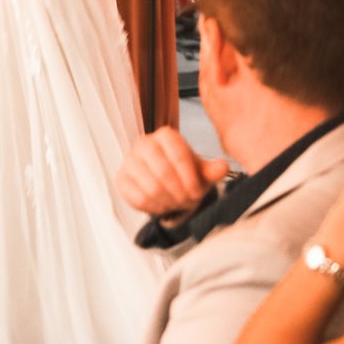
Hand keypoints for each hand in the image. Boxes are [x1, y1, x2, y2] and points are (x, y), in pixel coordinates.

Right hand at [115, 127, 229, 218]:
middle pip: (162, 171)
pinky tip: (162, 206)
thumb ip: (212, 170)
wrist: (167, 184)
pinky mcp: (121, 178)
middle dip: (178, 192)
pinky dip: (154, 207)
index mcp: (165, 136)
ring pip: (150, 186)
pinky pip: (137, 197)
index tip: (197, 192)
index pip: (177, 154)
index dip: (189, 177)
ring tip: (176, 203)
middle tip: (187, 201)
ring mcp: (129, 160)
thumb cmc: (185, 175)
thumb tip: (222, 167)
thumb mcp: (201, 172)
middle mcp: (144, 143)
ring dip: (167, 201)